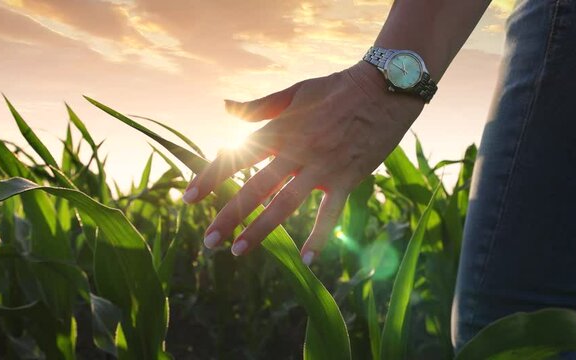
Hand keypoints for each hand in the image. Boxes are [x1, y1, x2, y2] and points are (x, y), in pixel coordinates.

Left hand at [182, 60, 424, 264]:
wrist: (385, 88)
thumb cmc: (337, 88)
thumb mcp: (296, 91)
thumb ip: (259, 105)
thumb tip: (226, 107)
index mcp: (280, 129)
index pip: (237, 156)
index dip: (210, 178)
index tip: (189, 198)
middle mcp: (296, 151)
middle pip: (254, 188)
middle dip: (228, 216)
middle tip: (208, 241)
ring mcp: (322, 168)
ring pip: (284, 204)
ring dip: (260, 230)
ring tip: (238, 251)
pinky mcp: (347, 179)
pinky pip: (330, 214)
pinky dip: (318, 237)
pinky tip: (306, 260)